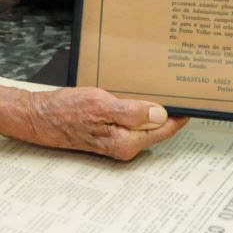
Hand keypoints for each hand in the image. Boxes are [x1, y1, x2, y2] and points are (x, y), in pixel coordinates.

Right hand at [7, 86, 187, 159]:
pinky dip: (139, 108)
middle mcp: (125, 146)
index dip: (181, 113)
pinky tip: (139, 95)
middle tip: (181, 86)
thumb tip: (160, 114)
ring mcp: (118, 140)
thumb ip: (131, 112)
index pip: (165, 128)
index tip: (193, 98)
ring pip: (146, 122)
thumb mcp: (100, 105)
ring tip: (164, 88)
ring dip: (154, 107)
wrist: (40, 117)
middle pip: (158, 126)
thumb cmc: (66, 111)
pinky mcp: (110, 132)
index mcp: (127, 142)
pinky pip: (133, 120)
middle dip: (170, 109)